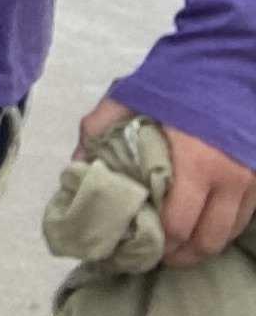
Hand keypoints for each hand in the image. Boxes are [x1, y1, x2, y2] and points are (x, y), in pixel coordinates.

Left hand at [75, 96, 255, 264]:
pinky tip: (204, 225)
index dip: (158, 246)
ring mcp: (252, 179)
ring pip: (229, 233)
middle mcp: (229, 178)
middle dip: (180, 255)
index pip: (178, 224)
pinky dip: (224, 228)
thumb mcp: (127, 97)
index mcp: (195, 162)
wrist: (229, 59)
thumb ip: (98, 131)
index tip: (138, 250)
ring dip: (203, 247)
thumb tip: (76, 166)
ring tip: (179, 248)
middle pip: (207, 239)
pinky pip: (247, 217)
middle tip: (158, 256)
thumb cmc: (176, 78)